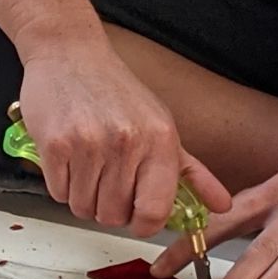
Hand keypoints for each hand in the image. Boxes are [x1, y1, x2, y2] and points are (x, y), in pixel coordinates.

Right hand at [12, 22, 231, 239]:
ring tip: (87, 167)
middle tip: (107, 182)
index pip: (155, 210)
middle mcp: (127, 143)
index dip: (144, 224)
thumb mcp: (163, 126)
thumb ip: (192, 172)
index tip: (138, 219)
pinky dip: (61, 184)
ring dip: (83, 197)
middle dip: (108, 208)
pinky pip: (58, 193)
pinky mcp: (56, 145)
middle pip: (113, 215)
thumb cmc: (116, 91)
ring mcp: (89, 144)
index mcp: (160, 140)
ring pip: (83, 207)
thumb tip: (222, 205)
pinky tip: (69, 159)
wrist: (70, 54)